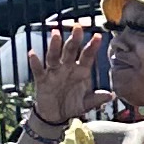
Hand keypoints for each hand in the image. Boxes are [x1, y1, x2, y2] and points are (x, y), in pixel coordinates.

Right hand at [27, 16, 103, 130]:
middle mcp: (67, 67)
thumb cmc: (72, 105)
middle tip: (77, 28)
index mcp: (81, 71)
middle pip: (70, 51)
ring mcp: (54, 72)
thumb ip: (97, 99)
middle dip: (74, 40)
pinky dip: (35, 62)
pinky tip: (32, 53)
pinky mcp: (42, 79)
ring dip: (54, 45)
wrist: (55, 116)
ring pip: (54, 56)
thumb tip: (111, 95)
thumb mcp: (86, 104)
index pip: (87, 56)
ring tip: (55, 34)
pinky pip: (38, 70)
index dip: (92, 46)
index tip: (98, 36)